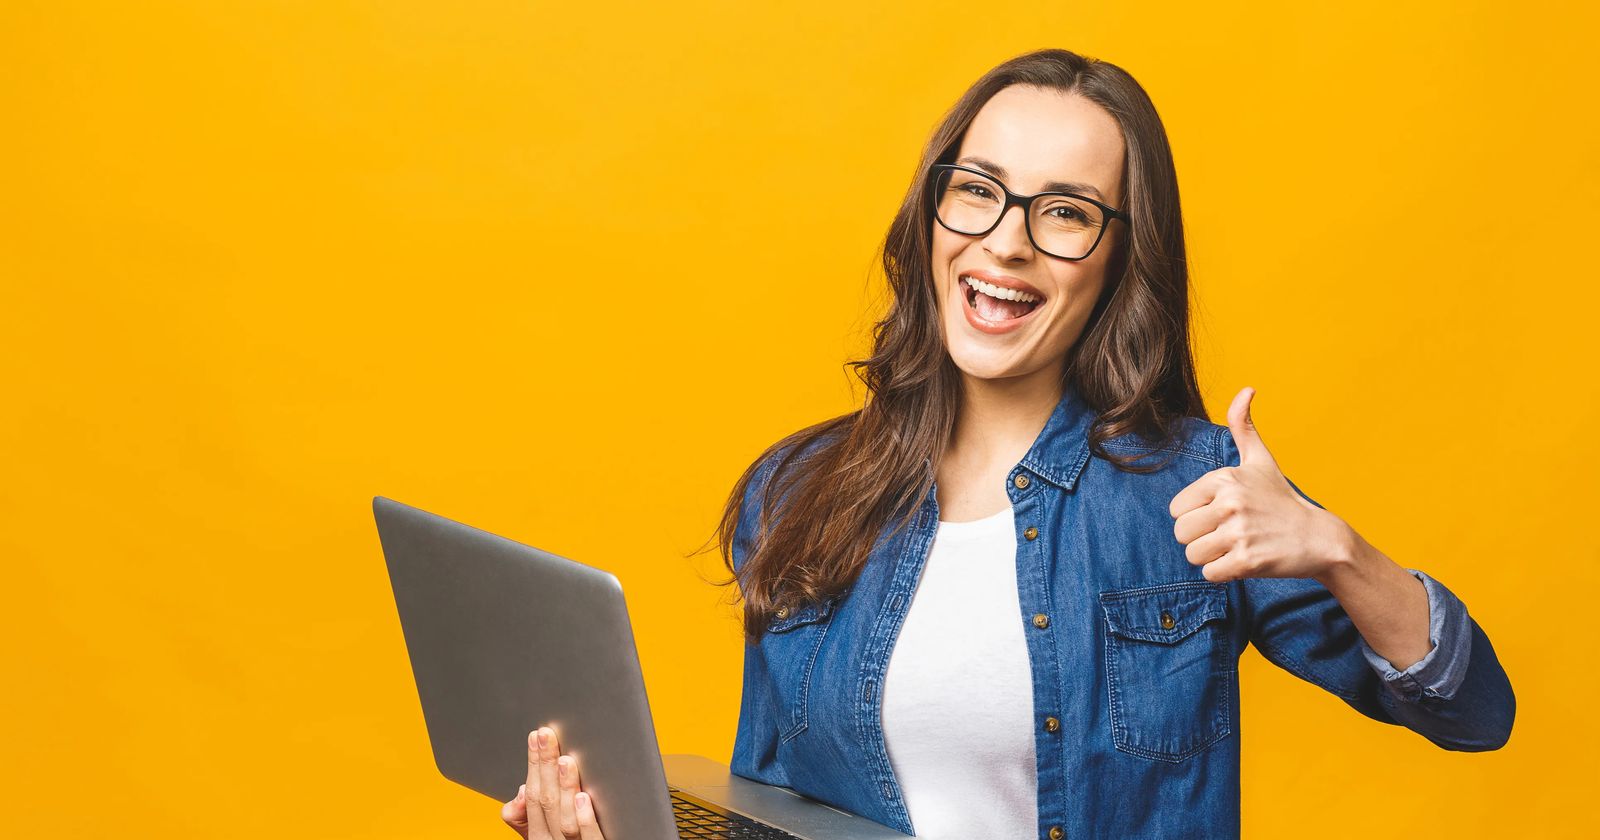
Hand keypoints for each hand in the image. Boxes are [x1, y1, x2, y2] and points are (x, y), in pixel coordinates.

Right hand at [500, 725, 605, 838]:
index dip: (533, 765)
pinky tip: (582, 797)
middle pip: (544, 803)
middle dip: (544, 766)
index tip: (536, 737)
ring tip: (566, 761)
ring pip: (564, 820)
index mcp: (537, 837)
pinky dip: (583, 818)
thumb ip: (527, 818)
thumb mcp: (541, 837)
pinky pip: (588, 839)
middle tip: (548, 736)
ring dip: (563, 788)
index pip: (531, 796)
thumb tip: (520, 790)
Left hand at [1168, 386, 1352, 582]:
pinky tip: (1244, 562)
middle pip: (1180, 534)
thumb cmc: (1281, 499)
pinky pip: (1210, 574)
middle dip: (1199, 540)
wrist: (1319, 538)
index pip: (1176, 510)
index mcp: (1223, 478)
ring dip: (1211, 559)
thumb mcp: (1261, 460)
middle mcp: (1229, 502)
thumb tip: (1247, 389)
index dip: (1195, 518)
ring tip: (1236, 548)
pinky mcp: (1247, 560)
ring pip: (1192, 556)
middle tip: (1227, 536)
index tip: (1221, 516)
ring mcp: (1239, 531)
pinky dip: (1223, 574)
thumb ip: (1244, 426)